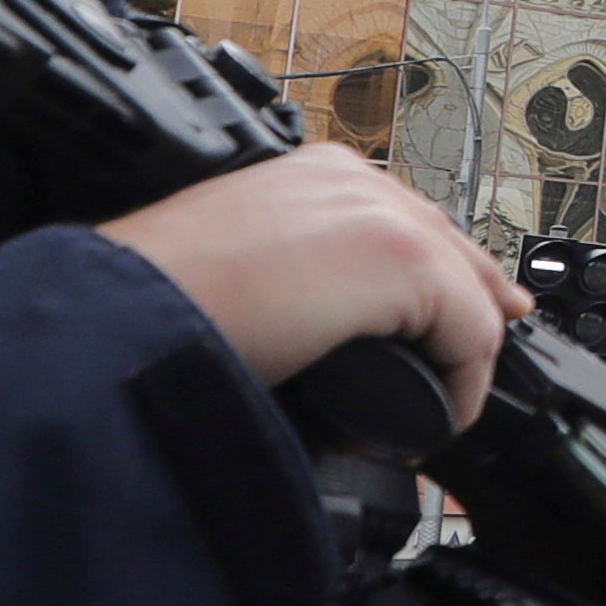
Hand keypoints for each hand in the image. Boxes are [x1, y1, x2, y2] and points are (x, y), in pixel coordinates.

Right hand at [100, 148, 515, 427]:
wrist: (130, 310)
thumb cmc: (158, 303)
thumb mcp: (243, 275)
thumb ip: (296, 285)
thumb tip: (329, 335)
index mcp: (315, 176)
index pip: (411, 224)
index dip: (448, 277)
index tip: (474, 314)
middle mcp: (355, 182)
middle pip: (453, 251)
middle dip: (474, 313)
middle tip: (470, 373)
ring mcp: (383, 216)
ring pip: (469, 299)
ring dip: (451, 369)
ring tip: (419, 424)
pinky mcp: (403, 261)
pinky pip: (472, 338)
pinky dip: (455, 394)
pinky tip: (423, 429)